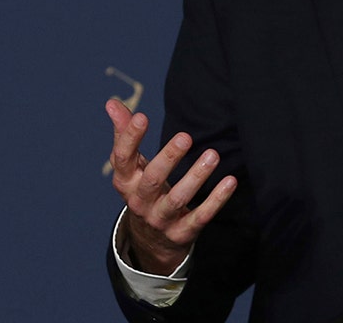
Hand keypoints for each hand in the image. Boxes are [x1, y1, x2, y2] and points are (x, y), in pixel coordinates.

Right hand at [106, 98, 236, 274]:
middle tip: (185, 136)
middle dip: (168, 158)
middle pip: (152, 180)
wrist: (151, 239)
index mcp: (125, 182)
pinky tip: (230, 181)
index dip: (130, 139)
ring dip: (196, 177)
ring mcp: (160, 219)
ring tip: (213, 155)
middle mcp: (139, 201)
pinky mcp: (181, 233)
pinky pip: (200, 217)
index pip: (122, 159)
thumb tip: (112, 103)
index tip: (142, 116)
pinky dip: (216, 200)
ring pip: (177, 199)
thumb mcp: (132, 166)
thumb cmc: (144, 188)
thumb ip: (124, 134)